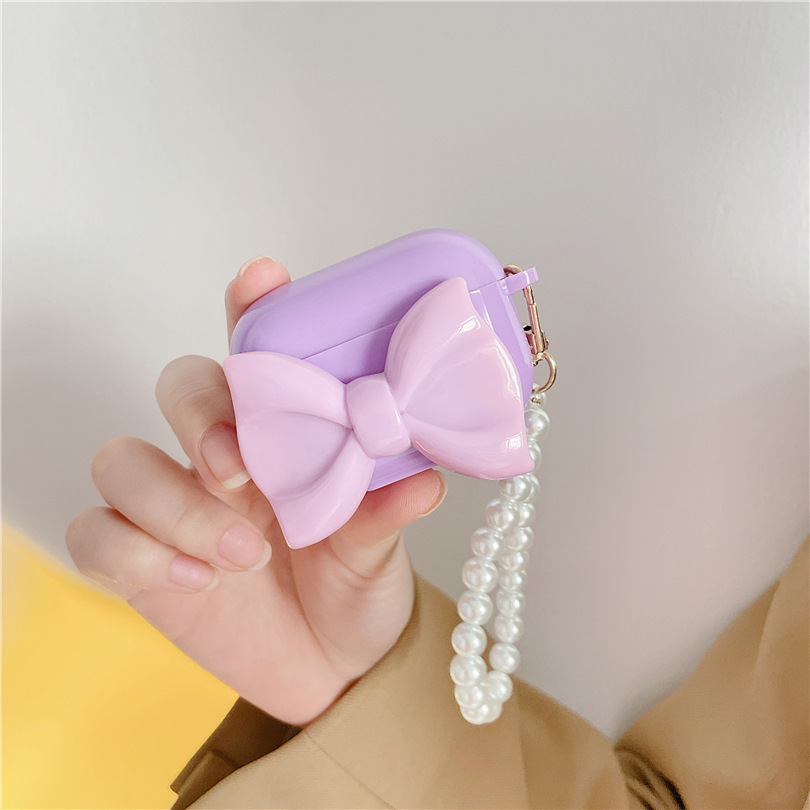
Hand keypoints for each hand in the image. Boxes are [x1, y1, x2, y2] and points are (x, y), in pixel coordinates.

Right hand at [66, 257, 446, 724]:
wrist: (333, 670)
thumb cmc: (359, 590)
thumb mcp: (379, 552)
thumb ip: (385, 513)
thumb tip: (422, 478)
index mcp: (286, 434)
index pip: (259, 351)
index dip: (252, 307)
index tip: (262, 280)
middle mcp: (225, 457)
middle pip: (179, 386)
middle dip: (200, 415)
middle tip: (238, 467)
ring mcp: (175, 506)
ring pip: (123, 459)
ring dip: (173, 502)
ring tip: (240, 553)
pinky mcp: (140, 562)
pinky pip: (96, 534)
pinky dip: (134, 553)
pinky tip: (194, 581)